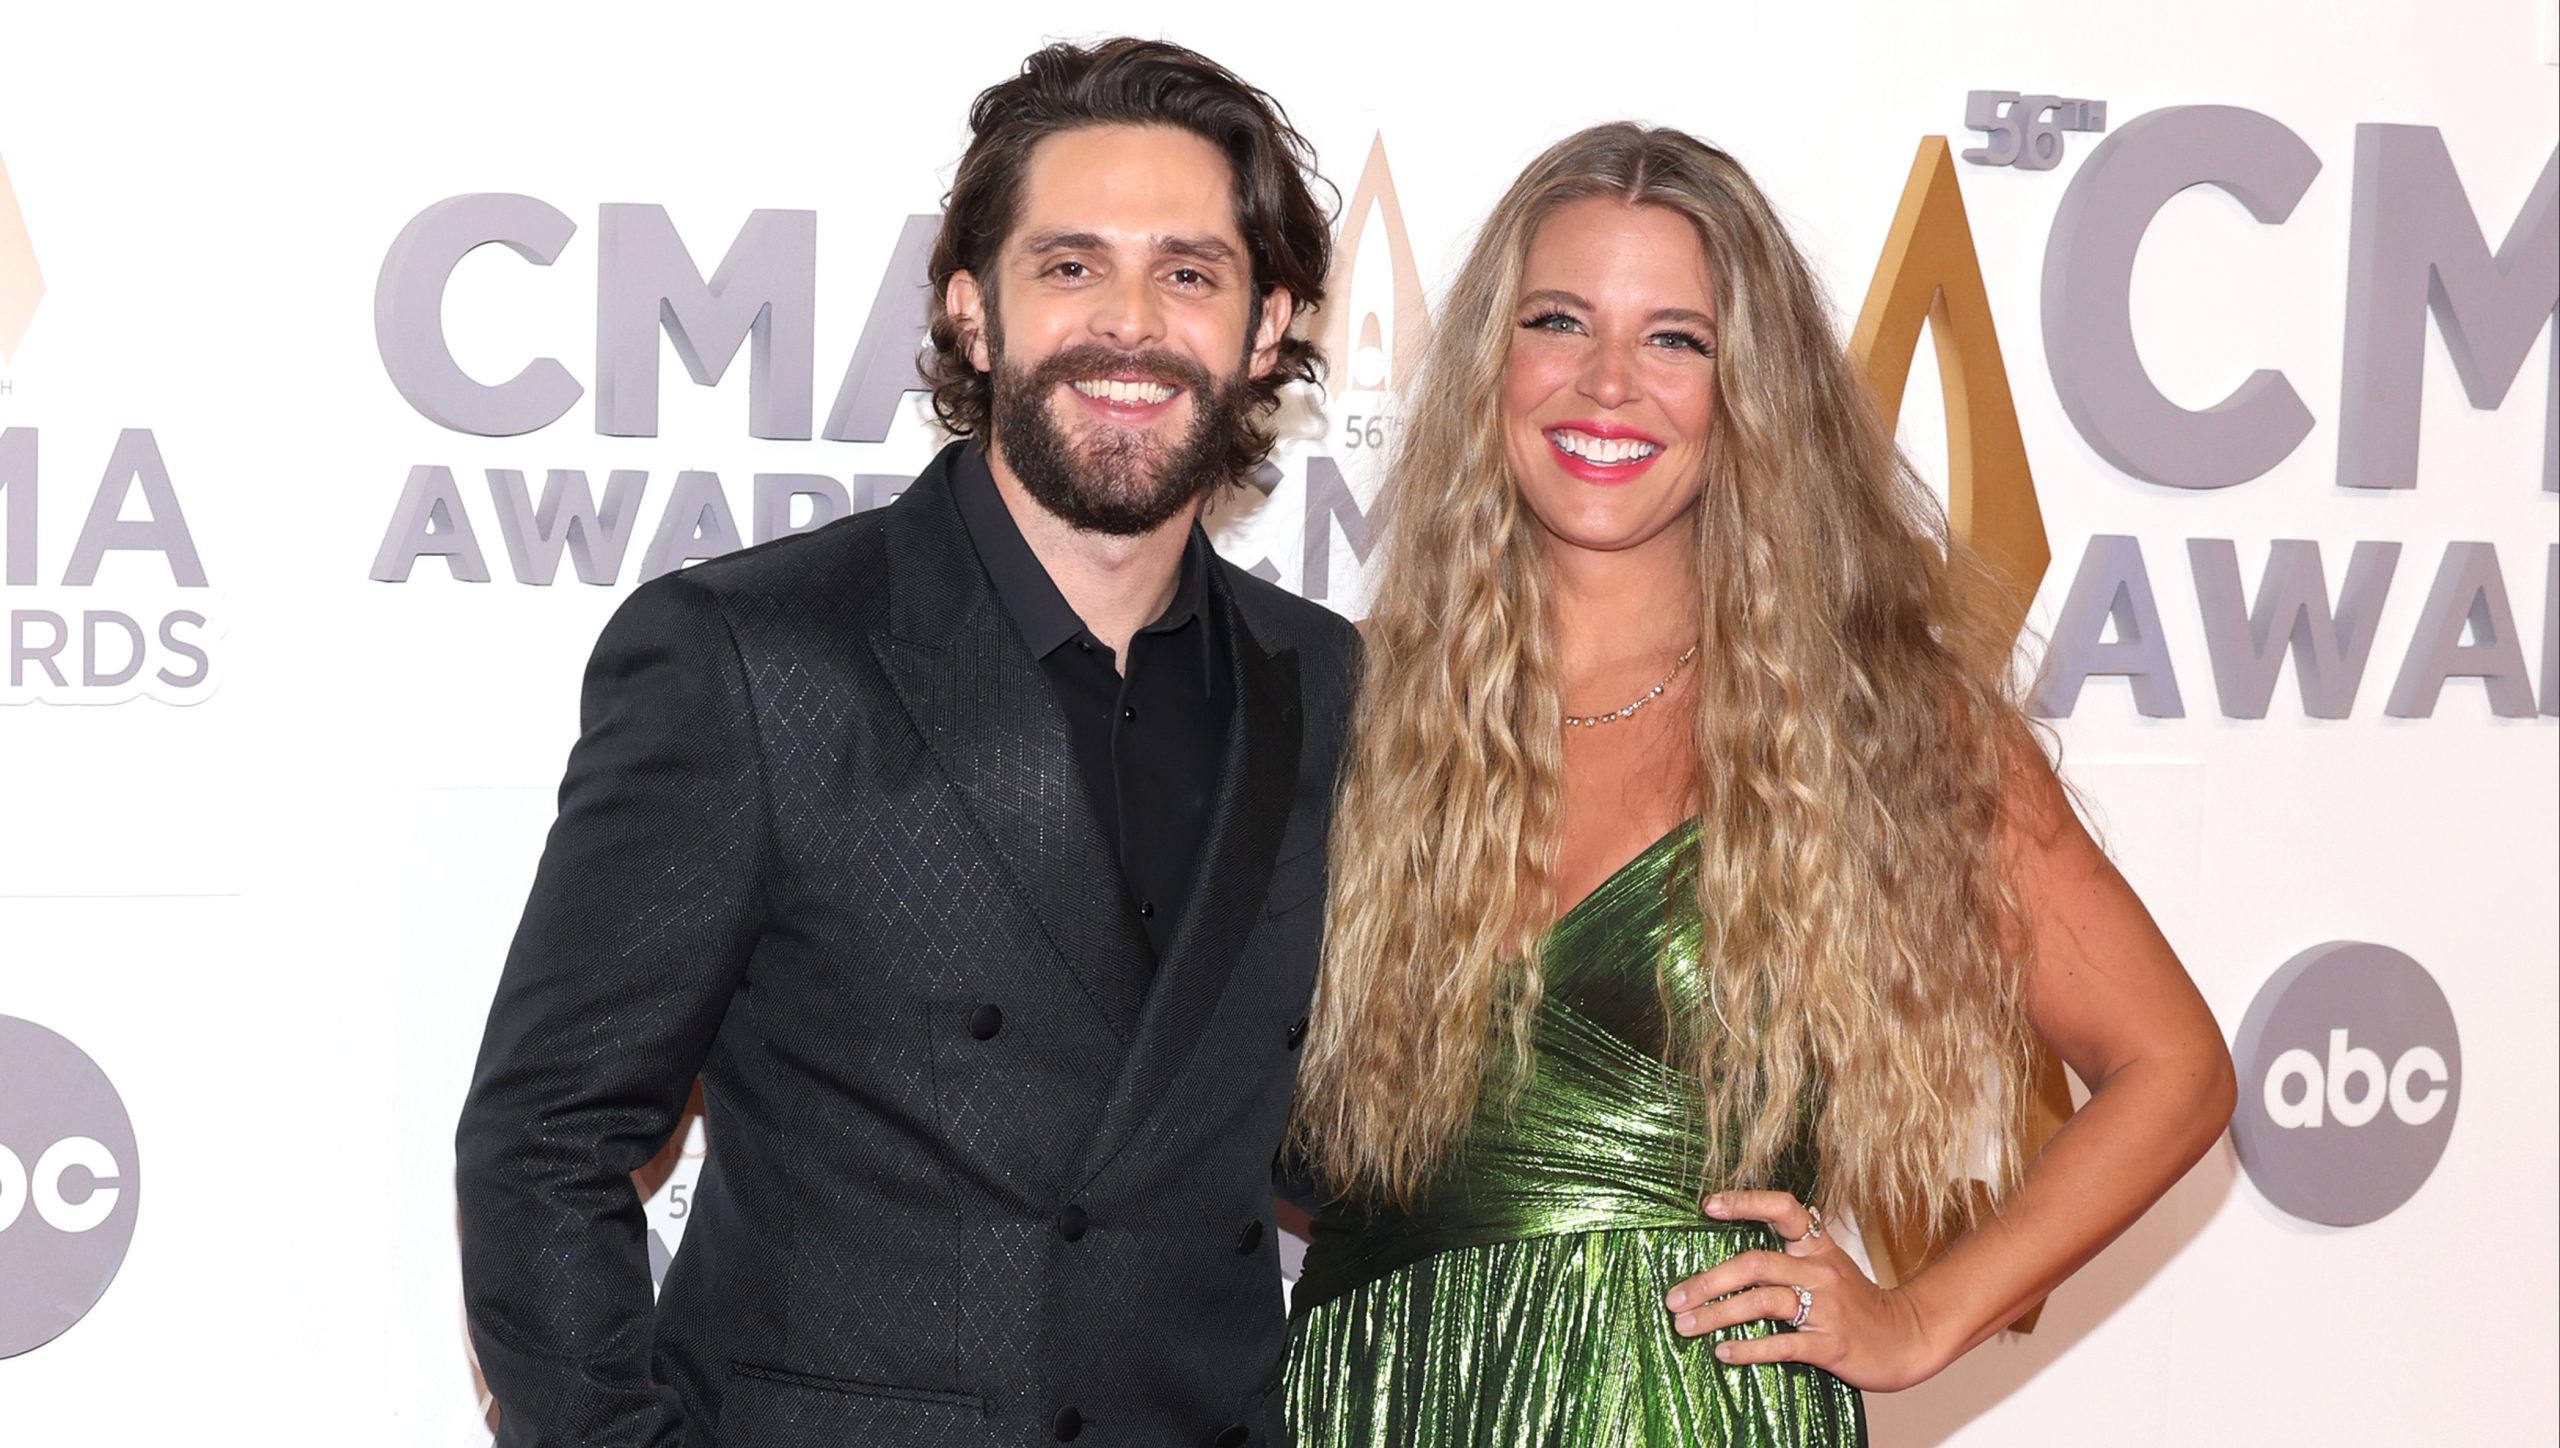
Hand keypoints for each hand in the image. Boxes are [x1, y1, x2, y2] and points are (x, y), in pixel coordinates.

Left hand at [1661, 1190, 1946, 1392]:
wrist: (1906, 1339)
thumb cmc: (1858, 1303)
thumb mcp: (1830, 1265)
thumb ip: (1795, 1251)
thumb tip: (1752, 1237)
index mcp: (1817, 1247)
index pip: (1782, 1209)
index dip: (1744, 1203)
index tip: (1707, 1206)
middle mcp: (1819, 1271)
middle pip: (1755, 1263)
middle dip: (1708, 1280)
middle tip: (1673, 1298)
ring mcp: (1826, 1307)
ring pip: (1762, 1302)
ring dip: (1717, 1314)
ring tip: (1686, 1327)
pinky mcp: (1830, 1344)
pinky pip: (1782, 1344)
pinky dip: (1748, 1349)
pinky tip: (1723, 1353)